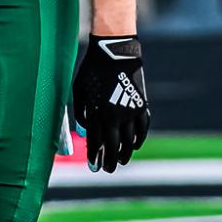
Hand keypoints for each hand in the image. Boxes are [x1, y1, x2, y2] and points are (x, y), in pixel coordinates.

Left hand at [72, 35, 150, 173]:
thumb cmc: (92, 69)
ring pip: (130, 141)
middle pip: (114, 146)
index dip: (95, 155)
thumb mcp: (80, 90)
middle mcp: (115, 115)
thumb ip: (81, 112)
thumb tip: (86, 130)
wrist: (115, 52)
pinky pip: (142, 128)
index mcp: (98, 112)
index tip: (93, 165)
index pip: (96, 141)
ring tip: (122, 162)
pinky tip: (135, 145)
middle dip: (110, 160)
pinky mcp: (141, 105)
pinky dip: (139, 139)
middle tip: (108, 170)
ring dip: (126, 154)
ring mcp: (130, 111)